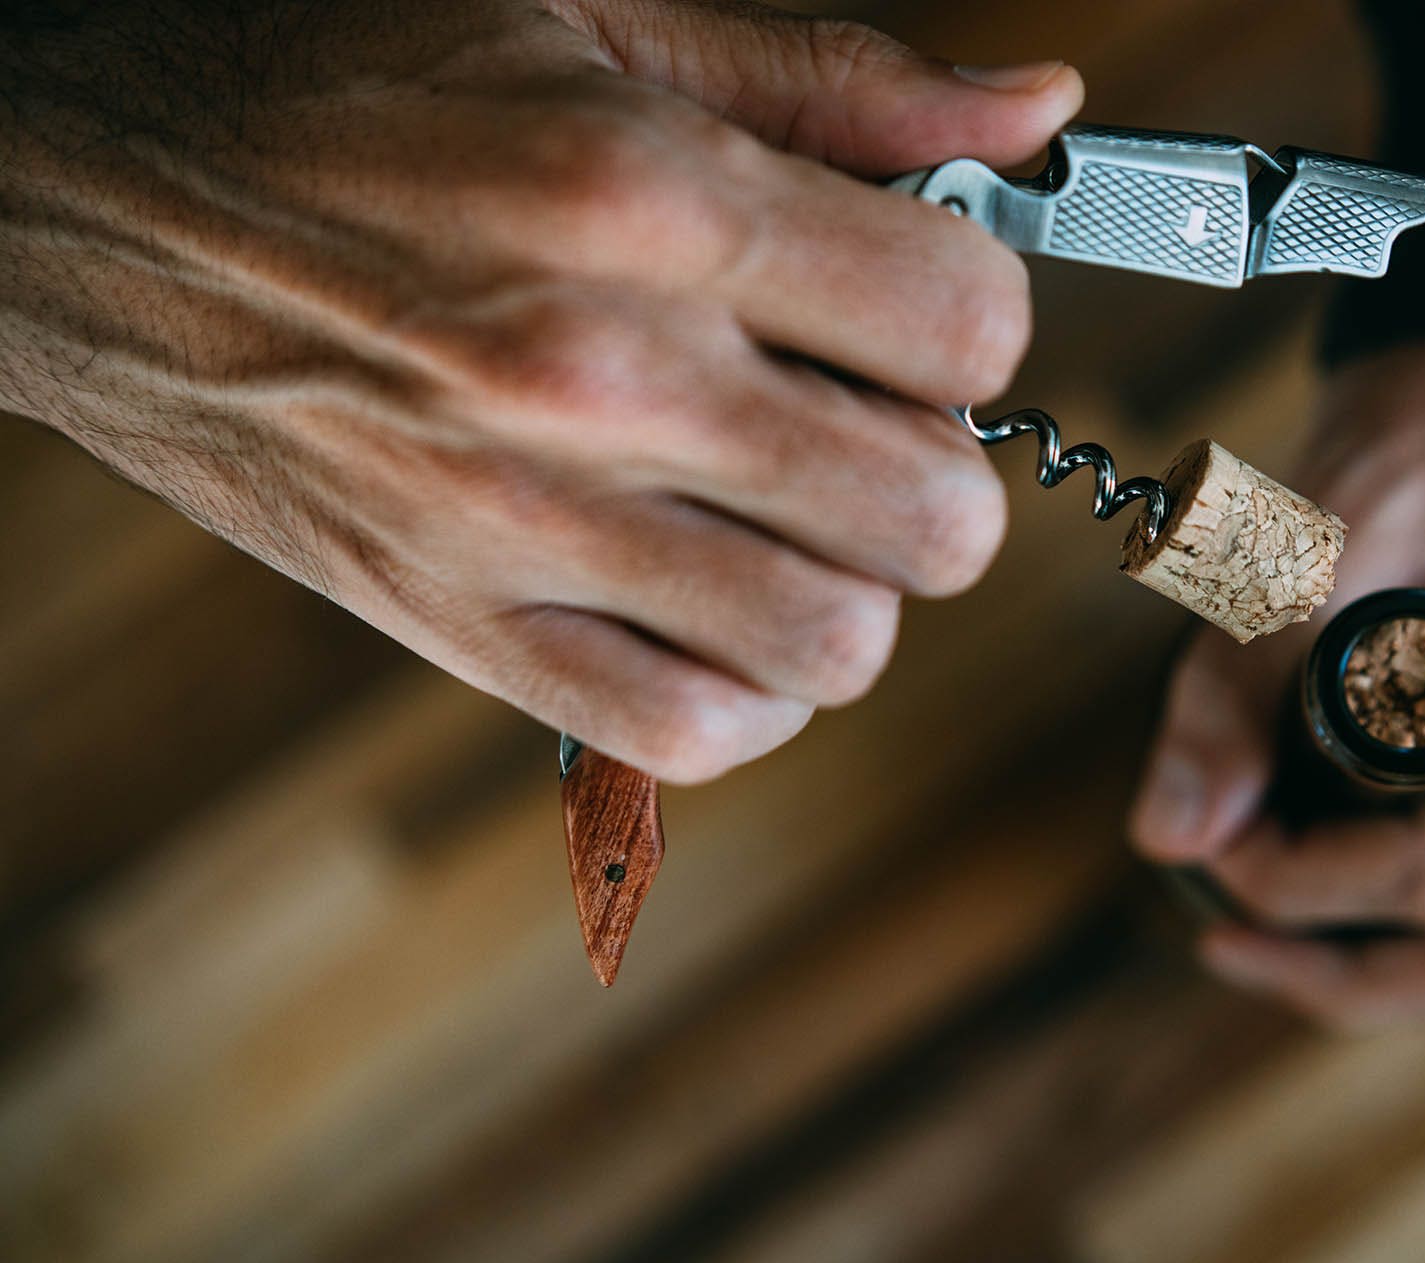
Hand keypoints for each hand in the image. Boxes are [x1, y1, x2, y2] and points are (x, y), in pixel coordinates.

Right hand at [0, 0, 1081, 780]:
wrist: (86, 204)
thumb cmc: (334, 86)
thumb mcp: (587, 12)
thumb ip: (834, 78)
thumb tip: (1032, 116)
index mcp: (650, 198)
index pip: (969, 326)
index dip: (974, 318)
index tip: (912, 307)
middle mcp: (600, 374)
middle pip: (935, 516)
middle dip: (936, 467)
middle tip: (858, 417)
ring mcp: (524, 521)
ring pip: (837, 645)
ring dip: (850, 587)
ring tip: (785, 515)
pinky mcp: (455, 622)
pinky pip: (693, 731)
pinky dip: (747, 688)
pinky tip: (713, 602)